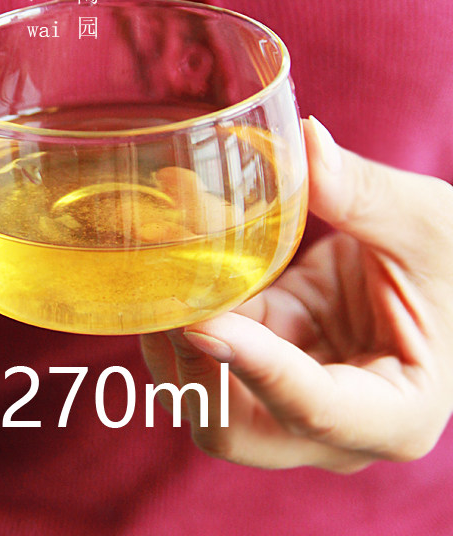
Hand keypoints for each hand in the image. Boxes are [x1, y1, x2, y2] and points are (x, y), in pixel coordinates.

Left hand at [141, 117, 452, 471]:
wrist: (434, 272)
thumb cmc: (451, 263)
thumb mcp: (427, 225)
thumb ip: (367, 194)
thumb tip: (305, 142)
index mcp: (393, 415)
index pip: (313, 408)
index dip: (253, 367)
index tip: (201, 323)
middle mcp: (327, 426)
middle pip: (236, 430)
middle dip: (190, 370)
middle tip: (162, 299)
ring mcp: (282, 394)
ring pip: (201, 395)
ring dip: (168, 341)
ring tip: (148, 273)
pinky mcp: (254, 354)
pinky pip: (200, 348)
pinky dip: (174, 311)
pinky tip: (160, 266)